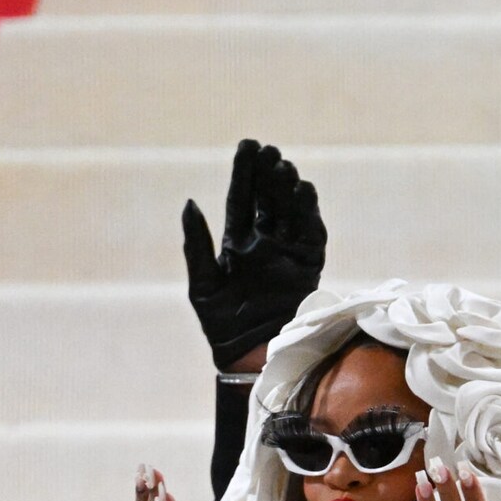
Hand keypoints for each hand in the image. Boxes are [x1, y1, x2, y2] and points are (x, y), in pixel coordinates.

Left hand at [181, 139, 325, 371]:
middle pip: (267, 200)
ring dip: (287, 188)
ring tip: (283, 167)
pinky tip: (303, 191)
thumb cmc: (220, 324)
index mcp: (237, 244)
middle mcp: (263, 244)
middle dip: (267, 175)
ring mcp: (286, 253)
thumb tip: (189, 203)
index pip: (241, 200)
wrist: (249, 353)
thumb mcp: (201, 284)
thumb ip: (196, 244)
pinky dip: (308, 212)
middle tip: (268, 151)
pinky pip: (310, 233)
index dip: (244, 174)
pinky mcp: (306, 266)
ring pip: (289, 211)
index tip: (247, 147)